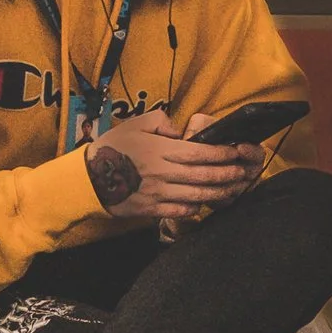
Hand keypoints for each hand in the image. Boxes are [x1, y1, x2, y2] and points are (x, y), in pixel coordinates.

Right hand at [84, 109, 262, 225]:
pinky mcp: (152, 210)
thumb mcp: (133, 124)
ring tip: (234, 189)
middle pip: (204, 175)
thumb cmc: (111, 149)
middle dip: (228, 174)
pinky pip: (181, 210)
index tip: (236, 152)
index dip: (222, 153)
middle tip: (244, 172)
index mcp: (160, 150)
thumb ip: (161, 122)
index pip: (200, 152)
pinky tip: (205, 203)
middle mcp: (163, 172)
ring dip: (219, 192)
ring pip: (197, 194)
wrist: (87, 180)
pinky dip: (196, 207)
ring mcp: (159, 193)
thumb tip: (180, 131)